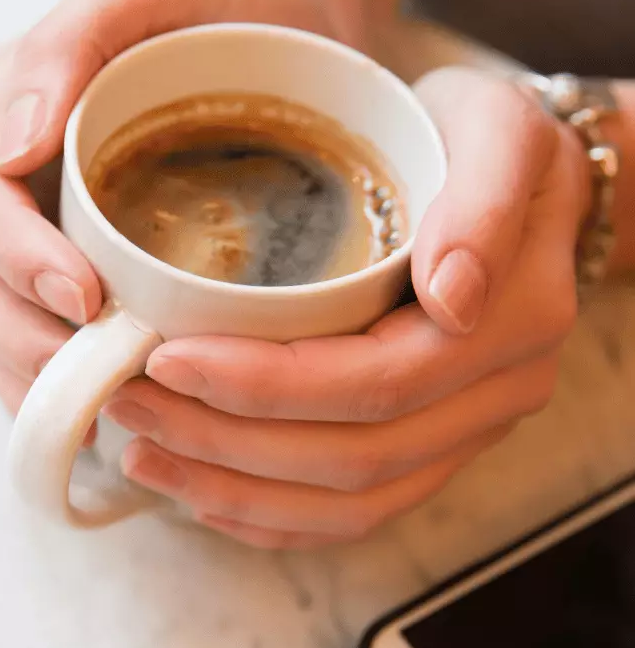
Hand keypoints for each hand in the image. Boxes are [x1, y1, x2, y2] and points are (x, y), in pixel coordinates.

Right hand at [0, 0, 367, 423]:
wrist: (293, 33)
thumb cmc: (236, 3)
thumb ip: (78, 39)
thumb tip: (8, 146)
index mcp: (10, 107)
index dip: (14, 257)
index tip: (85, 298)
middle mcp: (8, 181)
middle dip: (22, 336)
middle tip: (97, 377)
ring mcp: (29, 236)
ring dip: (33, 377)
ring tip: (100, 408)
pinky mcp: (62, 280)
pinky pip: (29, 348)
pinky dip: (55, 390)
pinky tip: (98, 414)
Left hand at [102, 67, 588, 547]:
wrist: (515, 191)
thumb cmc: (476, 145)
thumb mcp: (497, 129)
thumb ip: (483, 196)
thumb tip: (453, 295)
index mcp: (512, 322)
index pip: (375, 381)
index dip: (265, 385)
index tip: (168, 358)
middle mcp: (494, 398)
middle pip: (349, 456)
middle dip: (225, 441)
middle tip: (132, 404)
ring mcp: (463, 438)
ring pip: (345, 501)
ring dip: (233, 490)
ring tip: (144, 456)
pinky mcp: (429, 457)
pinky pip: (352, 516)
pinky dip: (271, 518)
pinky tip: (202, 498)